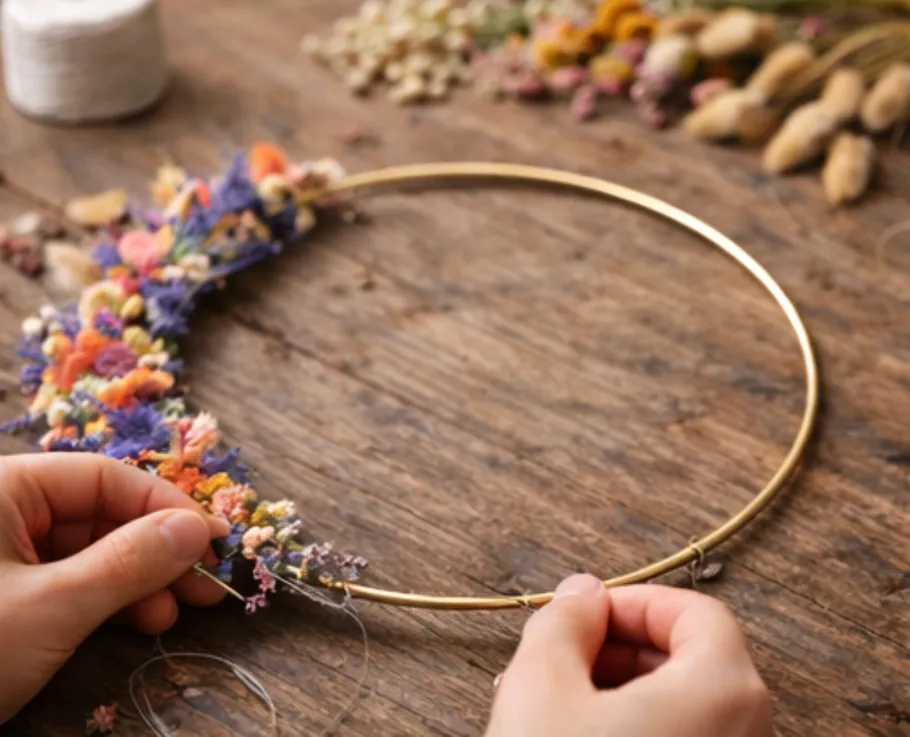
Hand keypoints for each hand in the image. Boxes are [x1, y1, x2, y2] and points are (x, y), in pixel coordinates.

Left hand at [0, 453, 229, 723]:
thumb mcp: (51, 608)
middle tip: (206, 583)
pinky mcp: (6, 591)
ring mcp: (3, 552)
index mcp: (3, 488)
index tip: (213, 542)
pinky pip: (72, 579)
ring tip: (176, 612)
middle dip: (158, 550)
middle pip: (103, 513)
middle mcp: (4, 510)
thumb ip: (129, 563)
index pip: (106, 478)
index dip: (166, 507)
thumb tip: (197, 530)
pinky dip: (111, 599)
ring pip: (92, 549)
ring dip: (141, 579)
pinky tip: (142, 620)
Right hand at [487, 574, 773, 736]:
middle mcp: (747, 731)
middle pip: (689, 658)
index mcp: (723, 691)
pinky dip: (631, 726)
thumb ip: (564, 622)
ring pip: (680, 704)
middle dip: (616, 647)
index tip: (584, 612)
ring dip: (615, 690)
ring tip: (554, 701)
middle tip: (562, 656)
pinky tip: (574, 732)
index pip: (694, 610)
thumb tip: (579, 593)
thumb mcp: (542, 686)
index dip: (631, 601)